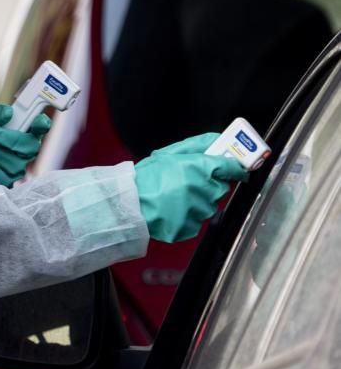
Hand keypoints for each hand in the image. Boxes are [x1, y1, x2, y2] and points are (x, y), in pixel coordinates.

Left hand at [0, 104, 50, 187]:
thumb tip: (7, 114)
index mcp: (22, 130)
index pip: (40, 127)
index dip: (42, 125)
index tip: (39, 121)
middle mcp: (24, 151)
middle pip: (30, 148)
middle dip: (8, 139)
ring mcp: (16, 168)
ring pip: (14, 164)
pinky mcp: (4, 182)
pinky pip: (1, 177)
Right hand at [134, 133, 248, 242]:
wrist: (130, 203)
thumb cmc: (147, 177)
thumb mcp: (170, 152)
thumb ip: (197, 144)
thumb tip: (217, 140)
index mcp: (200, 168)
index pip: (232, 168)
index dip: (236, 168)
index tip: (238, 169)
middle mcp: (204, 191)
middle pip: (222, 187)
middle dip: (212, 184)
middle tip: (192, 181)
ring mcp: (199, 211)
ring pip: (210, 205)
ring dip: (200, 200)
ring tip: (178, 196)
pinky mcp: (192, 228)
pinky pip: (198, 220)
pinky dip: (189, 215)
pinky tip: (174, 209)